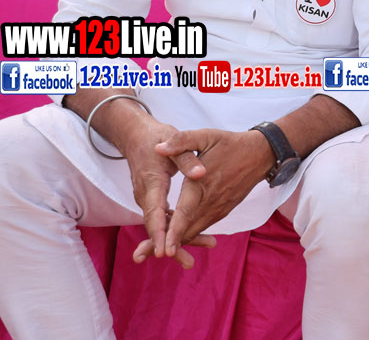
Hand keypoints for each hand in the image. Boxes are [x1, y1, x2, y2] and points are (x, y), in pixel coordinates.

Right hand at [121, 117, 207, 266]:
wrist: (137, 135)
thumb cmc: (157, 136)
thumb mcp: (174, 139)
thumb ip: (187, 158)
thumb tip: (201, 174)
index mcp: (151, 181)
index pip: (154, 212)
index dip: (160, 234)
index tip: (166, 252)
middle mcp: (146, 194)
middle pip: (157, 225)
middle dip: (170, 244)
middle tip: (187, 262)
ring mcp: (147, 198)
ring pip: (160, 224)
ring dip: (175, 240)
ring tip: (191, 260)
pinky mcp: (153, 199)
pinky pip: (162, 218)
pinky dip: (174, 229)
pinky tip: (191, 239)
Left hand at [153, 128, 275, 255]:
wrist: (261, 154)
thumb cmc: (231, 144)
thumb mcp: (207, 136)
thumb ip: (182, 141)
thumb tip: (158, 148)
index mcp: (203, 184)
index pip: (186, 213)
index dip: (173, 232)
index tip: (164, 251)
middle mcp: (211, 201)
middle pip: (187, 230)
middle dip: (166, 243)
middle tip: (142, 254)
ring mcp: (219, 208)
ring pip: (195, 231)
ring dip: (176, 240)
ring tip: (154, 249)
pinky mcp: (223, 210)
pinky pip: (203, 226)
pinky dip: (188, 233)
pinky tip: (175, 235)